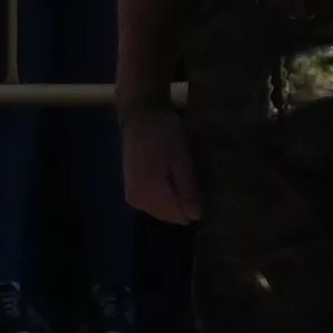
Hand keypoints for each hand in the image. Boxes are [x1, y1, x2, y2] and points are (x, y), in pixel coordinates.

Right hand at [118, 102, 198, 224]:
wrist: (140, 115)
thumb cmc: (163, 133)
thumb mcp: (181, 159)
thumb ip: (188, 190)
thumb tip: (196, 217)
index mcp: (149, 194)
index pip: (181, 216)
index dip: (193, 202)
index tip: (198, 182)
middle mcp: (138, 201)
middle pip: (172, 215)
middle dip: (184, 200)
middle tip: (189, 174)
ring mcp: (133, 197)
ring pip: (165, 209)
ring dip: (176, 196)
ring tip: (179, 171)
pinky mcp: (133, 190)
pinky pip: (156, 202)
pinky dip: (166, 192)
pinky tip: (169, 173)